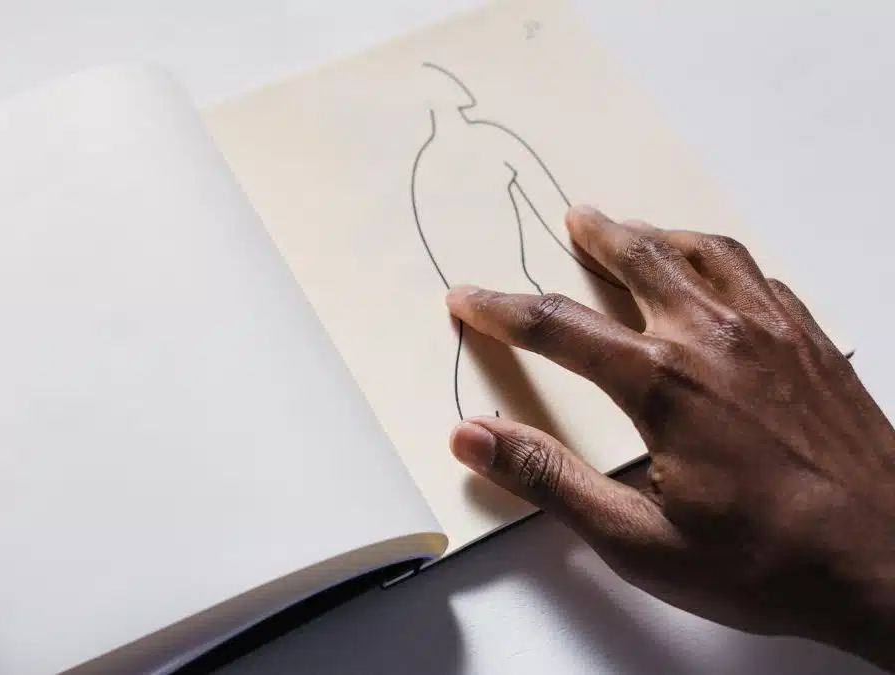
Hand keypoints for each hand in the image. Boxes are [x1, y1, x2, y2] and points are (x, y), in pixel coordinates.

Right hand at [446, 206, 894, 668]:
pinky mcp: (812, 344)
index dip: (501, 308)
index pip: (558, 328)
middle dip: (596, 236)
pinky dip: (723, 258)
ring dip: (660, 233)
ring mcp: (771, 335)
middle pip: (640, 260)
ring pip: (706, 253)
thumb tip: (472, 437)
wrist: (892, 563)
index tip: (468, 297)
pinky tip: (718, 273)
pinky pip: (760, 275)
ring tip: (635, 226)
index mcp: (662, 385)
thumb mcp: (637, 540)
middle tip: (572, 217)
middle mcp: (715, 340)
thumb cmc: (767, 561)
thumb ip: (549, 480)